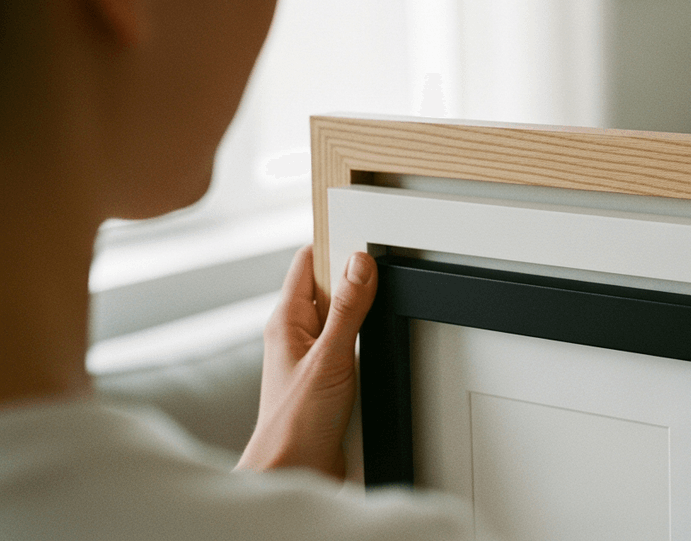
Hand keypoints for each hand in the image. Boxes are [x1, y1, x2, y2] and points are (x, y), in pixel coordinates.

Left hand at [237, 246, 377, 478]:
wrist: (293, 471)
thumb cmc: (293, 424)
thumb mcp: (329, 359)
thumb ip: (347, 310)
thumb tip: (358, 265)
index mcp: (286, 321)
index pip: (308, 262)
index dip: (334, 245)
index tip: (363, 238)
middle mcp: (297, 335)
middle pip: (329, 287)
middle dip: (356, 278)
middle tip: (382, 270)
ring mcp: (313, 356)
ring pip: (343, 317)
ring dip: (364, 313)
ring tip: (382, 304)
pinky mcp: (330, 379)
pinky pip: (351, 345)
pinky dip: (368, 340)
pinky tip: (379, 343)